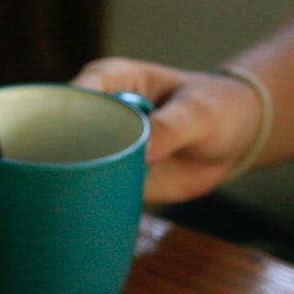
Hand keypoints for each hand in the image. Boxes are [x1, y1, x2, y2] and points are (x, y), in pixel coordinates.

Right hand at [72, 58, 266, 204]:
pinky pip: (94, 191)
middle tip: (77, 180)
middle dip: (63, 157)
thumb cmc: (214, 108)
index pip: (76, 94)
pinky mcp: (112, 177)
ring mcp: (103, 148)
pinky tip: (93, 213)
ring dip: (75, 185)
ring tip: (83, 200)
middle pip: (62, 134)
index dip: (68, 117)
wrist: (232, 140)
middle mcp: (98, 114)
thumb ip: (170, 128)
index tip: (74, 142)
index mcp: (111, 81)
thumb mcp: (197, 113)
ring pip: (73, 167)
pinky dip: (91, 203)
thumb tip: (140, 152)